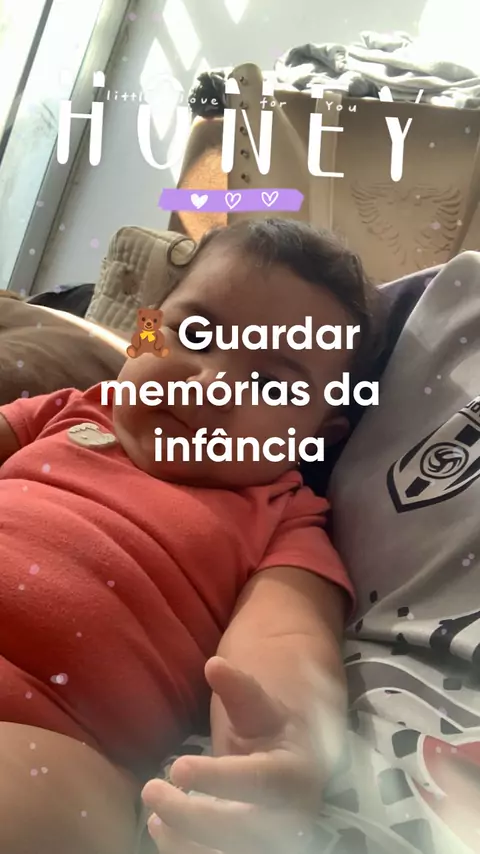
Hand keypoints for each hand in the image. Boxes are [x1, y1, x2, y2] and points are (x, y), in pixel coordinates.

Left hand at [142, 656, 335, 853]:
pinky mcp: (254, 852)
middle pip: (245, 829)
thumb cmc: (271, 729)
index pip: (259, 781)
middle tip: (151, 791)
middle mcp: (293, 817)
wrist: (293, 761)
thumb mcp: (258, 706)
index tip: (177, 767)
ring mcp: (275, 842)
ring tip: (154, 818)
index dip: (218, 778)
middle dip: (194, 816)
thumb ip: (238, 689)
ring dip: (188, 844)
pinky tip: (162, 833)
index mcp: (297, 774)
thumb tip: (214, 665)